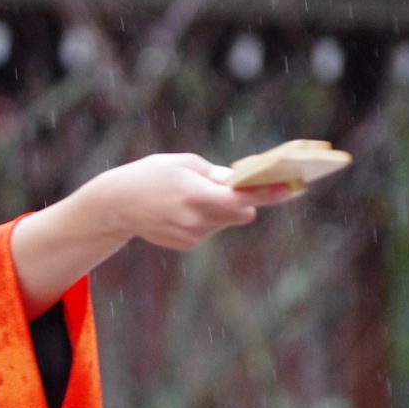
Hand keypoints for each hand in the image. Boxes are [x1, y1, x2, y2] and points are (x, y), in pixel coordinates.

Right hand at [86, 153, 292, 250]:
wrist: (117, 204)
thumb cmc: (151, 174)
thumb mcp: (182, 163)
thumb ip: (214, 174)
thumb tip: (239, 182)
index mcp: (195, 194)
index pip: (241, 197)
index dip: (267, 193)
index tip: (291, 188)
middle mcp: (195, 219)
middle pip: (242, 213)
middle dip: (243, 201)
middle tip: (231, 187)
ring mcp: (191, 236)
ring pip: (225, 221)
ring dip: (221, 210)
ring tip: (190, 197)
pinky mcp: (186, 245)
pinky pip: (210, 229)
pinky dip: (205, 220)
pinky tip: (180, 211)